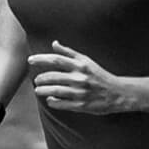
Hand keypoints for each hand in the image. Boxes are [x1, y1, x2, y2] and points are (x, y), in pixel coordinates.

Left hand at [27, 40, 141, 113]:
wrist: (118, 93)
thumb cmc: (100, 76)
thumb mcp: (87, 61)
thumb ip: (69, 53)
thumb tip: (54, 43)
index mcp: (81, 65)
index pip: (57, 60)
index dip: (41, 59)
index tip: (30, 60)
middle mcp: (80, 78)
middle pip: (53, 76)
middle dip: (41, 78)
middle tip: (36, 80)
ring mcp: (80, 92)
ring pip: (55, 91)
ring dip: (43, 90)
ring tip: (38, 90)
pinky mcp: (82, 105)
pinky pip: (62, 104)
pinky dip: (53, 102)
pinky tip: (50, 100)